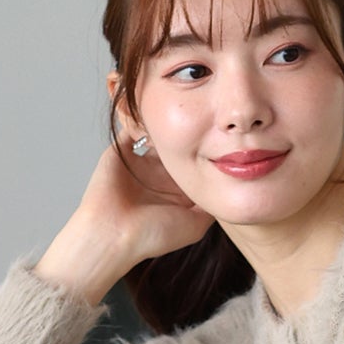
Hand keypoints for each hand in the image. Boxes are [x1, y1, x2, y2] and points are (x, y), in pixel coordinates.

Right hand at [39, 125, 216, 291]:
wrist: (113, 234)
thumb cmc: (152, 235)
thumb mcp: (195, 226)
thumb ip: (211, 206)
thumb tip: (230, 186)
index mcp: (175, 190)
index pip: (195, 163)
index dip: (209, 149)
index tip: (223, 136)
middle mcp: (159, 175)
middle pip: (178, 145)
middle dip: (191, 129)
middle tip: (204, 112)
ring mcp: (140, 161)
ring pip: (157, 133)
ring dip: (167, 122)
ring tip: (182, 107)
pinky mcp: (121, 150)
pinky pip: (133, 126)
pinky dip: (143, 117)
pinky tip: (158, 113)